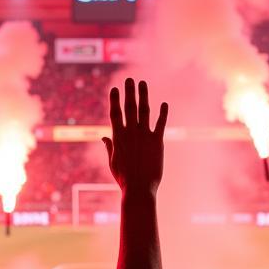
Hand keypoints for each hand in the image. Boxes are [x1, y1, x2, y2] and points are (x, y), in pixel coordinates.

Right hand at [103, 78, 166, 193]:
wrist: (139, 189)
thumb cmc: (124, 179)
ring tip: (143, 83)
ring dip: (143, 96)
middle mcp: (130, 133)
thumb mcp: (113, 162)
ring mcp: (144, 136)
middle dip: (129, 92)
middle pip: (129, 107)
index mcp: (118, 137)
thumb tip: (103, 137)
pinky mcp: (157, 142)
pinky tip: (164, 104)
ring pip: (143, 111)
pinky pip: (160, 124)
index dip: (115, 100)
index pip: (115, 114)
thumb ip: (109, 147)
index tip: (115, 88)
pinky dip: (162, 113)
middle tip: (129, 79)